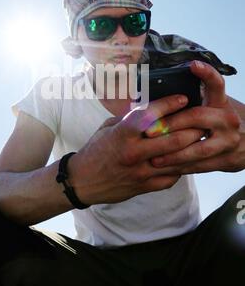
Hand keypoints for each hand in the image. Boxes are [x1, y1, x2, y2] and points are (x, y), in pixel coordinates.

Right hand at [67, 94, 203, 204]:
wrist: (83, 181)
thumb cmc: (96, 150)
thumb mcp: (108, 128)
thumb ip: (130, 119)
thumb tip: (152, 107)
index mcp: (122, 134)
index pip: (150, 115)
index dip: (169, 104)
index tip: (183, 98)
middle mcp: (133, 153)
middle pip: (172, 140)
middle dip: (191, 129)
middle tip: (201, 121)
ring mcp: (140, 172)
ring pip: (175, 160)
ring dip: (190, 149)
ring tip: (200, 138)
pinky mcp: (145, 187)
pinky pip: (171, 177)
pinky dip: (180, 167)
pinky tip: (184, 159)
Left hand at [149, 60, 243, 173]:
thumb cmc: (220, 121)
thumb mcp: (214, 106)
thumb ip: (195, 99)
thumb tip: (155, 91)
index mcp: (221, 102)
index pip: (216, 84)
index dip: (206, 73)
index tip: (193, 65)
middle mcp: (227, 119)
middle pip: (197, 117)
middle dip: (170, 125)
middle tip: (149, 131)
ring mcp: (229, 141)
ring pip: (197, 148)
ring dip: (173, 154)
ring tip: (154, 157)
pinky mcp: (227, 160)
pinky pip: (200, 166)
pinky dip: (180, 168)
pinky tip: (165, 168)